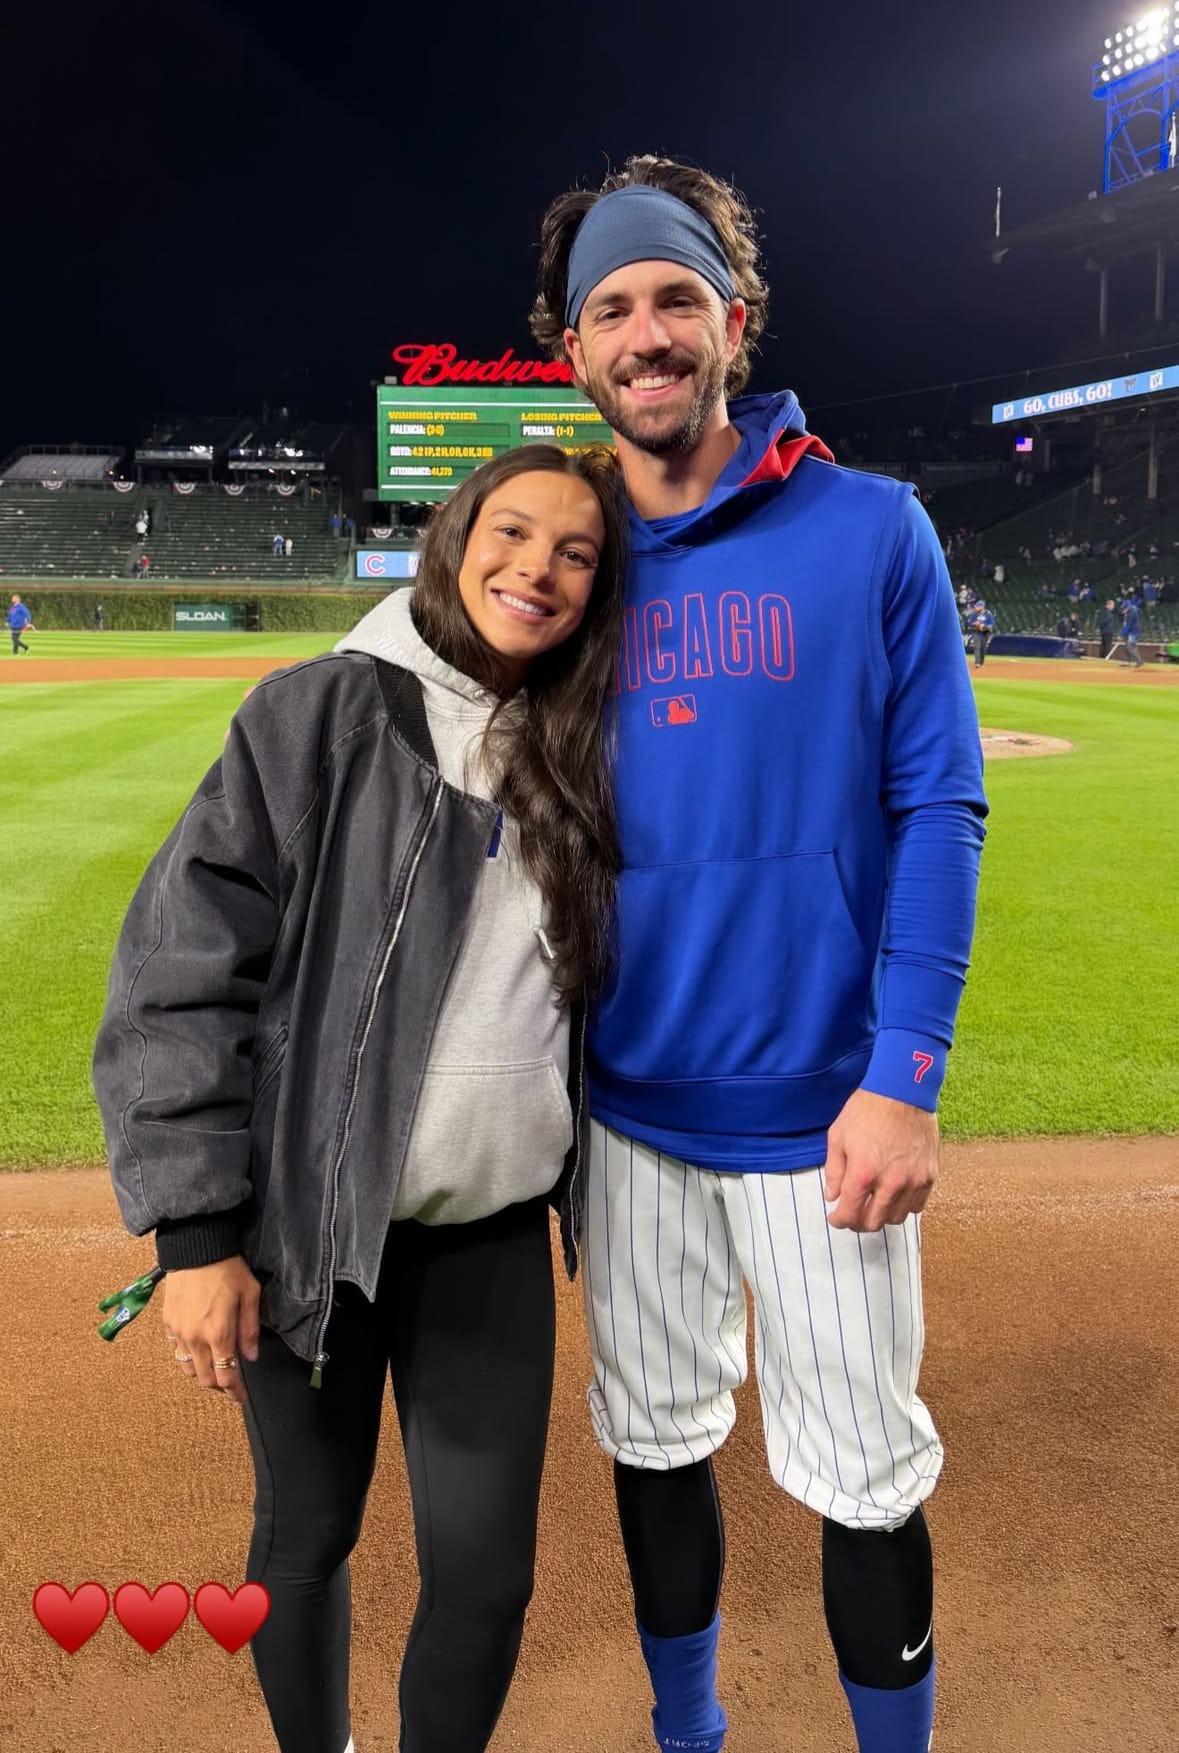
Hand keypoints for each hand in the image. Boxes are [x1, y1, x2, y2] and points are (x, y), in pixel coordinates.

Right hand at [162, 1256, 260, 1405]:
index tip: (242, 1397)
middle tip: (231, 1381)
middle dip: (219, 1385)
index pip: (226, 1375)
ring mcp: (178, 1332)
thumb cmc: (228, 1268)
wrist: (196, 1248)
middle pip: (205, 1378)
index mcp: (219, 1333)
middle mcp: (195, 1338)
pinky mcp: (167, 1323)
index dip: (235, 1391)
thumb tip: (251, 1357)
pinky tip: (199, 1348)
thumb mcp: (250, 1294)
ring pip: (188, 1369)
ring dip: (202, 1373)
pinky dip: (188, 1356)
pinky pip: (176, 1351)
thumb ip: (250, 1329)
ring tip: (215, 1365)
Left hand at [822, 1088, 938, 1232]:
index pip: (849, 1214)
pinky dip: (903, 1206)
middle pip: (873, 1223)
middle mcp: (890, 1183)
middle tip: (853, 1212)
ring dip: (881, 1215)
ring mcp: (913, 1181)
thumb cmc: (867, 1110)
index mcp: (863, 1174)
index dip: (839, 1220)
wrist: (902, 1091)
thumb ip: (834, 1171)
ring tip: (874, 1203)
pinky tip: (894, 1194)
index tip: (836, 1216)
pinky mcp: (930, 1175)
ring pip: (896, 1218)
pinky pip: (917, 1206)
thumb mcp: (838, 1136)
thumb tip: (832, 1196)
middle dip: (858, 1222)